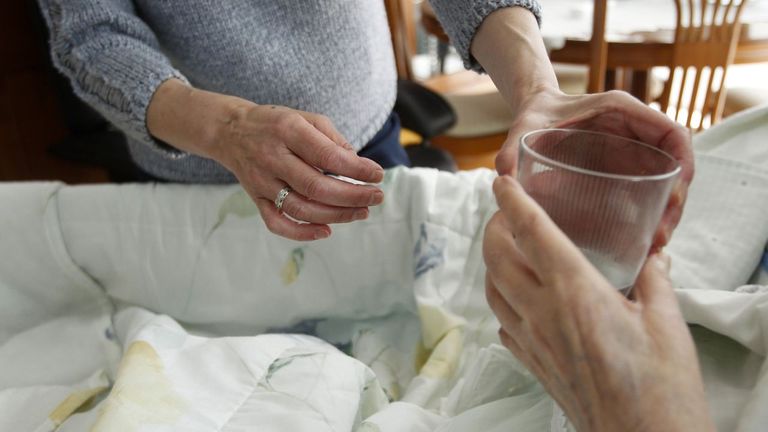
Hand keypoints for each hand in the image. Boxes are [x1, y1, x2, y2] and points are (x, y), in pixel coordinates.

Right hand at [148, 79, 383, 240]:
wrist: (230, 131)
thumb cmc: (277, 124)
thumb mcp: (306, 118)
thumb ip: (333, 140)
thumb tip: (360, 166)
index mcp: (288, 131)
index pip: (327, 156)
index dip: (356, 169)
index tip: (377, 175)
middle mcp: (272, 158)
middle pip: (316, 187)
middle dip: (352, 196)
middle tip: (376, 197)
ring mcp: (262, 182)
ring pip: (301, 208)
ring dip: (336, 215)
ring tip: (361, 212)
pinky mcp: (255, 199)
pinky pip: (277, 223)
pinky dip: (302, 233)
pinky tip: (326, 231)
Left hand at [483, 175, 713, 431]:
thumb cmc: (661, 389)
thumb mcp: (667, 323)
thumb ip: (653, 281)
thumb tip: (650, 258)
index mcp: (574, 292)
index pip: (531, 233)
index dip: (512, 202)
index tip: (502, 180)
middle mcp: (543, 313)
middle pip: (497, 258)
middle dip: (493, 227)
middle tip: (506, 212)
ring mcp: (532, 341)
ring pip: (492, 290)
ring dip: (493, 263)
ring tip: (508, 249)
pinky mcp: (533, 365)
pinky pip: (503, 324)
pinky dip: (502, 302)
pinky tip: (518, 300)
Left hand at [497, 87, 693, 248]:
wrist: (534, 115)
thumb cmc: (535, 117)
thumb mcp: (525, 127)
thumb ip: (512, 148)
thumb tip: (504, 178)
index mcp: (621, 112)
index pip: (672, 133)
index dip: (682, 164)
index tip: (675, 198)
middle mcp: (634, 131)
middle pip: (675, 164)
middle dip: (675, 200)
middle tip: (661, 235)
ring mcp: (633, 151)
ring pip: (666, 180)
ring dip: (667, 212)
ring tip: (654, 245)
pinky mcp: (625, 168)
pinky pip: (649, 189)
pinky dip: (651, 213)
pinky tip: (641, 240)